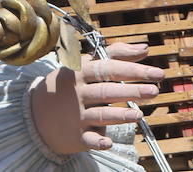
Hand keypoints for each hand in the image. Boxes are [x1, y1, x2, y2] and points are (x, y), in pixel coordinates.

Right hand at [29, 41, 163, 153]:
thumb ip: (116, 55)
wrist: (36, 112)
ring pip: (100, 114)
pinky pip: (88, 138)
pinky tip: (108, 143)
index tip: (157, 73)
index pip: (109, 68)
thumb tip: (145, 48)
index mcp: (82, 72)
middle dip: (131, 90)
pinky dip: (97, 140)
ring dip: (119, 115)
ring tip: (138, 114)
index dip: (133, 69)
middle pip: (107, 91)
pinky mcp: (76, 135)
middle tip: (155, 91)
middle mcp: (79, 93)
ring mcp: (77, 115)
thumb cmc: (71, 84)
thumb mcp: (86, 65)